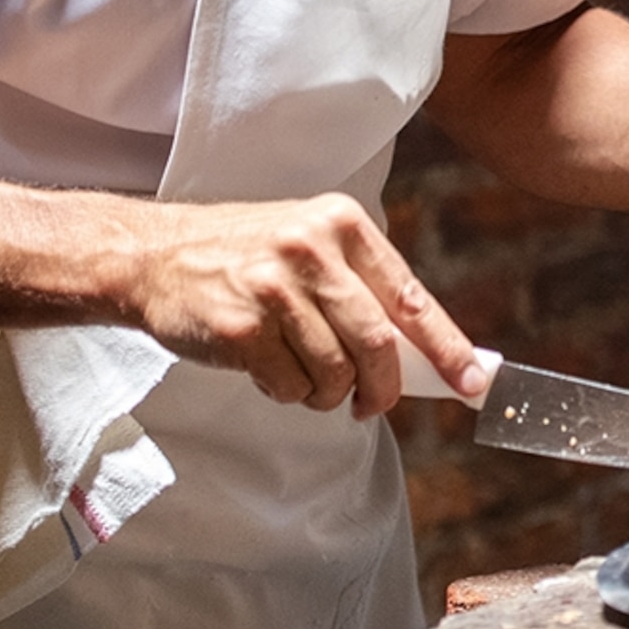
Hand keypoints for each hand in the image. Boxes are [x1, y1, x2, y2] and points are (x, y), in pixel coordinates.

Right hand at [117, 193, 496, 418]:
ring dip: (329, 393)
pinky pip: (290, 385)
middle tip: (374, 405)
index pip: (412, 297)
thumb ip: (364, 289)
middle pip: (378, 342)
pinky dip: (289, 392)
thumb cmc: (245, 257)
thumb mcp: (311, 247)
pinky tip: (270, 369)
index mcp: (343, 223)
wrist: (155, 256)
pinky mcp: (240, 327)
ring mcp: (273, 287)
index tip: (473, 382)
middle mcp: (312, 248)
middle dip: (384, 387)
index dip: (447, 347)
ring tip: (306, 377)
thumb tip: (427, 355)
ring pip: (335, 371)